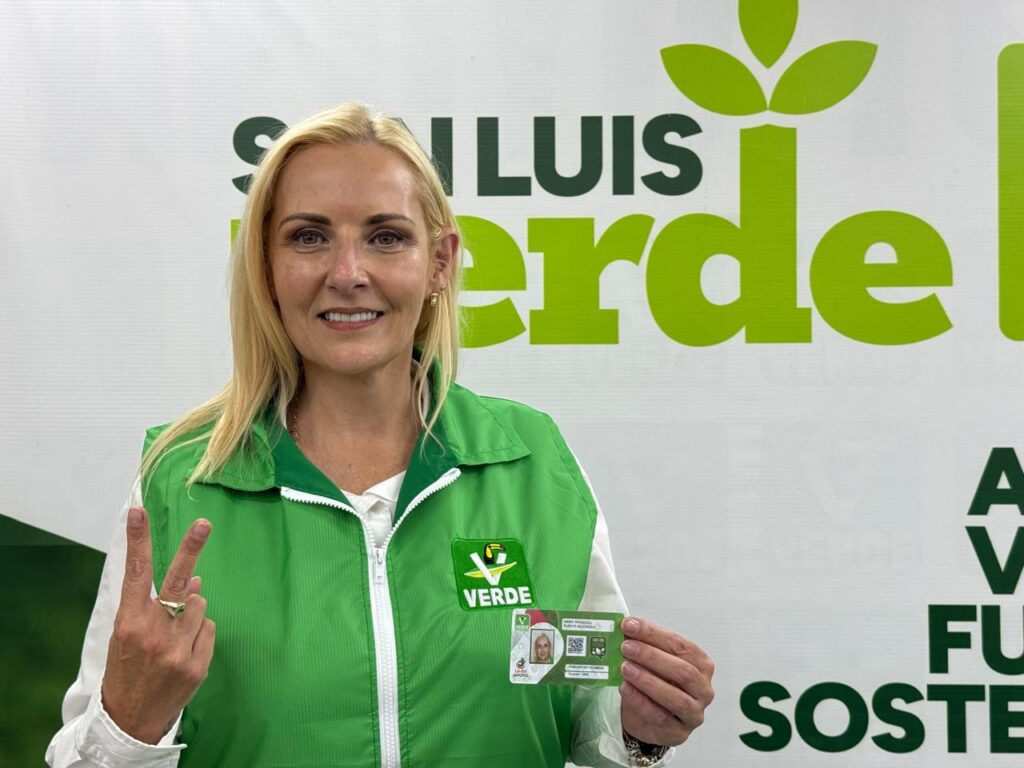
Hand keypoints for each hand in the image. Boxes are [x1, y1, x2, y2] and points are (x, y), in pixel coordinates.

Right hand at [101, 506, 214, 743]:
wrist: (130, 721)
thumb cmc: (128, 669)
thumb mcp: (129, 636)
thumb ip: (154, 605)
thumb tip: (195, 579)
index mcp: (128, 623)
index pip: (135, 574)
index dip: (138, 541)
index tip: (138, 511)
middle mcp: (152, 633)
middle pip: (177, 582)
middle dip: (190, 549)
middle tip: (204, 524)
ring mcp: (176, 650)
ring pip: (199, 605)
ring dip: (192, 611)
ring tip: (173, 636)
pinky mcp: (197, 665)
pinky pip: (208, 629)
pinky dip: (200, 633)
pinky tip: (183, 652)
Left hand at [619, 616, 714, 747]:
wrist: (648, 718)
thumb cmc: (655, 682)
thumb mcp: (652, 661)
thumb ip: (644, 645)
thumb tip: (625, 627)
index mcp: (701, 664)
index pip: (680, 645)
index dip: (653, 633)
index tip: (629, 625)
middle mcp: (703, 688)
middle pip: (683, 671)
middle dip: (652, 657)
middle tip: (626, 647)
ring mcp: (694, 712)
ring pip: (675, 697)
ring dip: (647, 680)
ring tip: (625, 668)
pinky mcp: (679, 732)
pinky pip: (661, 717)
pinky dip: (641, 701)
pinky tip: (625, 688)